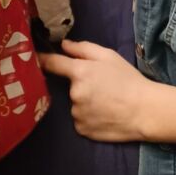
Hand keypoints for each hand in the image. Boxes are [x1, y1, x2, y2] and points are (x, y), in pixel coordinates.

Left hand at [40, 39, 175, 142]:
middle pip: (69, 86)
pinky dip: (88, 116)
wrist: (143, 110)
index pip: (52, 63)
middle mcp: (74, 93)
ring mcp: (76, 113)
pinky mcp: (81, 130)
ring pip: (75, 104)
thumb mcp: (109, 56)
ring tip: (106, 101)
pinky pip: (80, 119)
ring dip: (85, 102)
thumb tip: (63, 45)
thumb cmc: (128, 79)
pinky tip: (104, 114)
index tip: (32, 57)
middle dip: (80, 84)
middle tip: (102, 86)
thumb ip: (83, 48)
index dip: (42, 59)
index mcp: (80, 72)